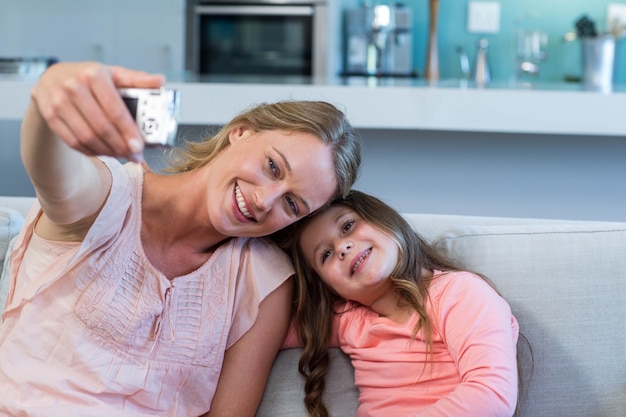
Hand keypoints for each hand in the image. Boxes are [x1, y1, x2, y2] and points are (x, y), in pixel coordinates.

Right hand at [30, 61, 164, 161]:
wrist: (52, 78)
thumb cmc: (89, 77)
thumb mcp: (113, 74)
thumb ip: (137, 79)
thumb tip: (161, 80)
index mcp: (94, 75)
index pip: (115, 110)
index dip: (128, 131)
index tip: (139, 147)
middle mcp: (73, 86)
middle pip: (101, 127)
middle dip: (121, 146)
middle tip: (134, 156)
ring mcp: (58, 101)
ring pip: (87, 137)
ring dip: (107, 151)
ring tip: (121, 155)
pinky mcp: (50, 115)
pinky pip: (73, 141)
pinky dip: (91, 151)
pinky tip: (104, 153)